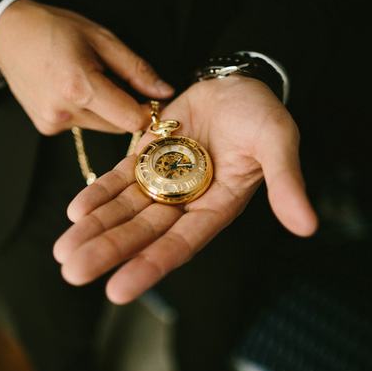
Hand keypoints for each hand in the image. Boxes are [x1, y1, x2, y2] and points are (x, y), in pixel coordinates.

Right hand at [0, 0, 173, 134]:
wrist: (7, 35)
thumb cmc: (54, 29)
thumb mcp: (102, 39)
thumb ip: (136, 70)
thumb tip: (164, 92)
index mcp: (80, 86)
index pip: (131, 119)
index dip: (147, 110)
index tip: (150, 97)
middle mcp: (65, 111)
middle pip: (118, 125)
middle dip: (125, 107)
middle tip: (115, 79)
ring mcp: (54, 122)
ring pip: (101, 126)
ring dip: (105, 109)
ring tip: (88, 80)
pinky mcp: (47, 128)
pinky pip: (82, 124)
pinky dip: (86, 110)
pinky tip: (72, 89)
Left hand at [53, 76, 317, 303]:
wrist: (237, 80)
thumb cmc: (262, 113)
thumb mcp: (278, 142)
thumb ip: (287, 182)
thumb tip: (308, 227)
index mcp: (217, 207)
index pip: (180, 244)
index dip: (149, 266)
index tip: (117, 290)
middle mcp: (187, 202)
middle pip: (142, 233)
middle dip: (108, 252)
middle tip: (73, 272)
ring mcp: (164, 180)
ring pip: (125, 210)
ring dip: (94, 229)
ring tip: (62, 251)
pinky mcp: (147, 156)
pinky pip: (120, 179)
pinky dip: (98, 194)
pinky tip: (74, 211)